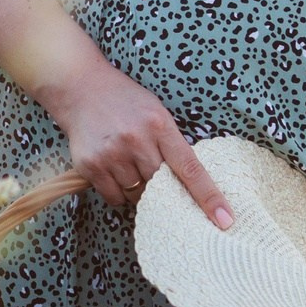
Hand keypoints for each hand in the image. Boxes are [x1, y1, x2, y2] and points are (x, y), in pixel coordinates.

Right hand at [36, 63, 234, 228]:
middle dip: (162, 187)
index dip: (209, 197)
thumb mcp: (156, 112)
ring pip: (137, 196)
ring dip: (138, 189)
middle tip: (152, 173)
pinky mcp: (90, 166)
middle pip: (161, 186)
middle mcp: (136, 140)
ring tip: (127, 165)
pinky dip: (118, 192)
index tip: (225, 220)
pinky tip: (113, 171)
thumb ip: (170, 143)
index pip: (191, 168)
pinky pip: (114, 197)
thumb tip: (187, 183)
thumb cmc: (124, 101)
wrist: (80, 87)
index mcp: (160, 125)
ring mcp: (112, 154)